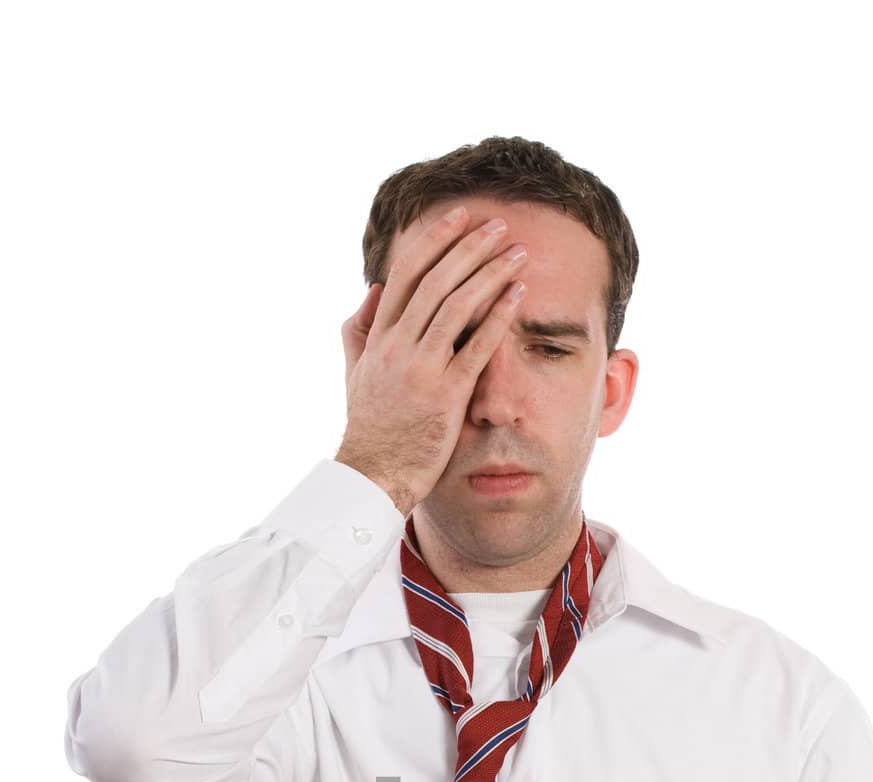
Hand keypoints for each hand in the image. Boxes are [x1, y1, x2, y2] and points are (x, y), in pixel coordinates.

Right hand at [335, 203, 529, 515]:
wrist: (375, 474)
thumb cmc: (371, 428)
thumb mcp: (355, 373)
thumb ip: (360, 329)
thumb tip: (373, 290)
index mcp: (378, 337)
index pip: (405, 274)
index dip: (434, 241)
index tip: (458, 217)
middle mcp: (398, 346)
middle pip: (435, 280)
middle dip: (469, 247)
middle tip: (499, 224)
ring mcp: (421, 369)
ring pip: (456, 306)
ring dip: (489, 273)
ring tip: (516, 252)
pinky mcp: (446, 395)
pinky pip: (476, 347)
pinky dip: (497, 316)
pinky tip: (517, 294)